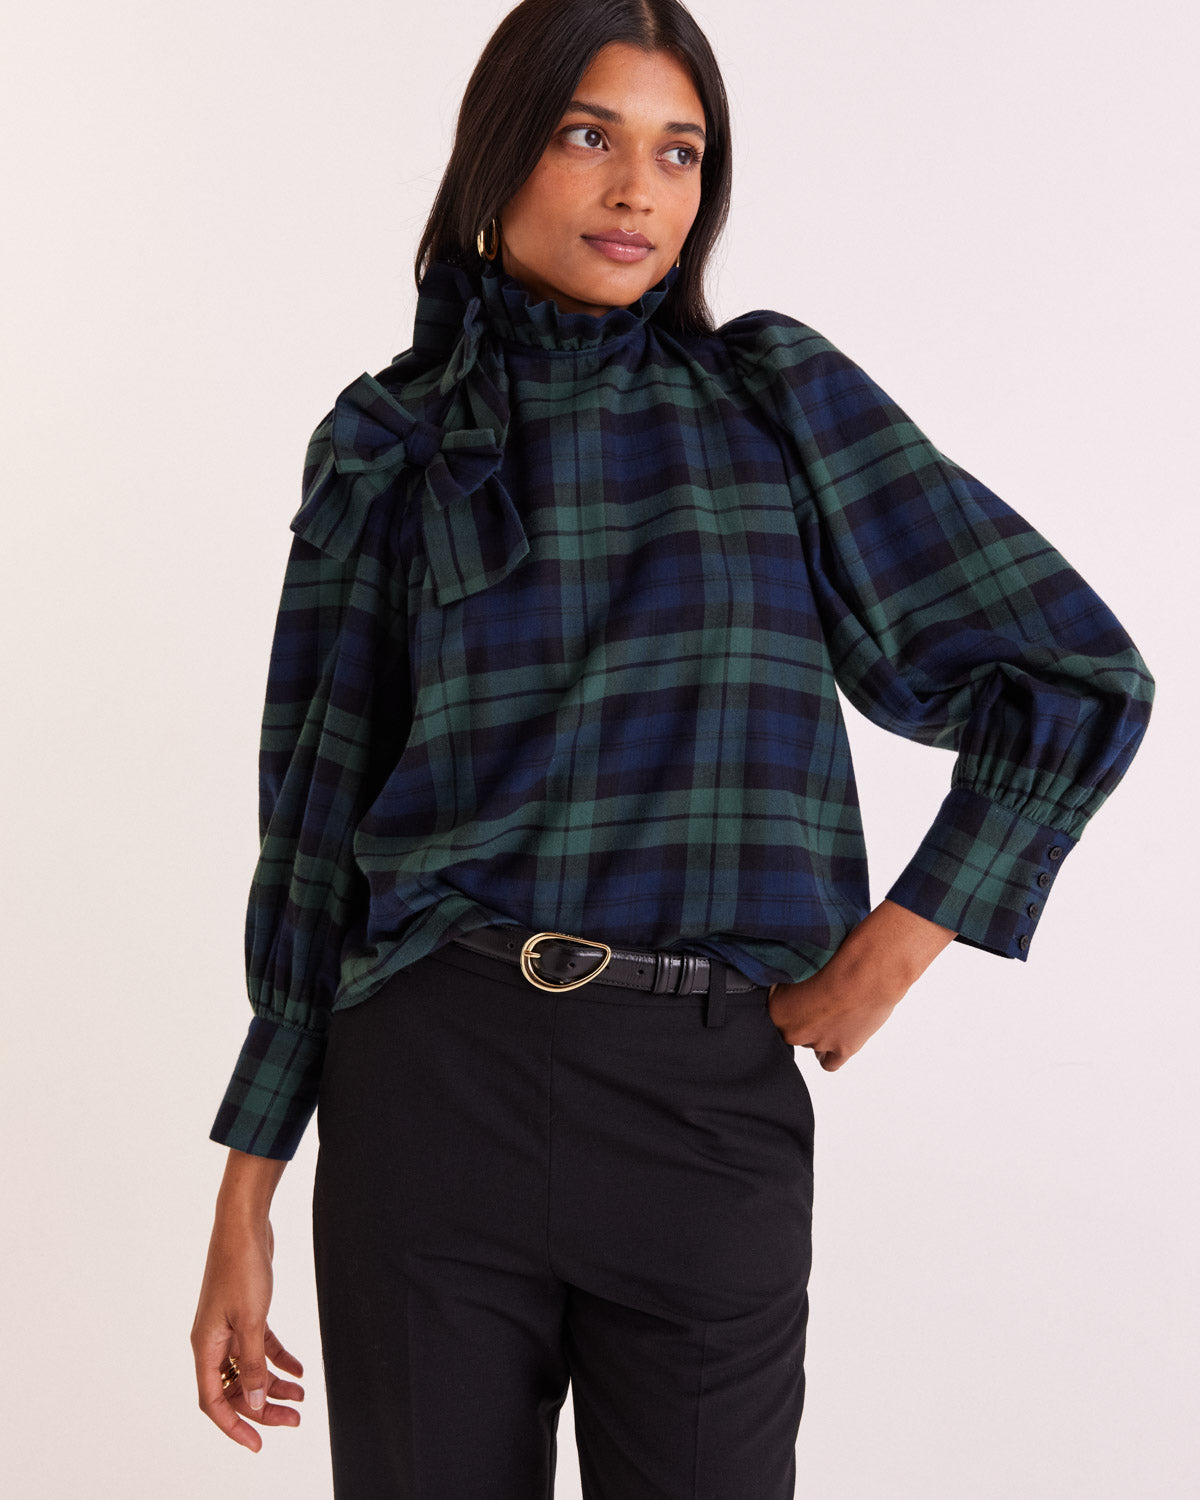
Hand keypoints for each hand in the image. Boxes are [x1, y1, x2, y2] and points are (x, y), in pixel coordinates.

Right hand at [191, 1213, 304, 1450]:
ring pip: (249, 1369)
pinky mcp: (245, 1312)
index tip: (258, 1444)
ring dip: (274, 1385)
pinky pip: (260, 1346)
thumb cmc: (241, 1267)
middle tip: (294, 1420)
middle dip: (263, 1407)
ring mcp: (228, 1327)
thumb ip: (253, 1364)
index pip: (213, 1402)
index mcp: (205, 1346)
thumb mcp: (251, 1320)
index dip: (235, 1426)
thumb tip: (256, 1403)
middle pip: (234, 1389)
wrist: (244, 1224)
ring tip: (301, 1398)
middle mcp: (212, 1341)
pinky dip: (279, 1359)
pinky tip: (299, 1369)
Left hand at [767, 899, 955, 1070]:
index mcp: (777, 1009)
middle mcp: (793, 1031)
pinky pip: (829, 1062)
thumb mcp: (800, 963)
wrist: (869, 968)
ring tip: (835, 1012)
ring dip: (820, 1033)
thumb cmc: (837, 958)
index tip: (802, 994)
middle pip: (793, 1031)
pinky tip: (838, 1036)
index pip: (775, 1014)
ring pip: (812, 1045)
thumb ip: (787, 983)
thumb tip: (786, 986)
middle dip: (804, 1019)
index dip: (790, 1004)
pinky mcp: (842, 1050)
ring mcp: (818, 1043)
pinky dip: (832, 1052)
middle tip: (820, 1001)